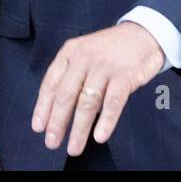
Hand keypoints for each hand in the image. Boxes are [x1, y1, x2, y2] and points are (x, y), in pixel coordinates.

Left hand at [30, 21, 164, 155]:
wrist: (143, 34)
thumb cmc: (109, 50)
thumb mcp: (83, 53)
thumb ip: (71, 76)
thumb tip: (55, 108)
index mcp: (70, 53)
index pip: (51, 83)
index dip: (43, 106)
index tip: (38, 127)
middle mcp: (84, 58)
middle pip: (66, 95)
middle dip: (57, 122)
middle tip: (51, 142)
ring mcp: (104, 67)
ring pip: (87, 102)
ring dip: (79, 128)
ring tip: (74, 147)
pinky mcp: (125, 76)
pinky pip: (113, 102)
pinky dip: (106, 121)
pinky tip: (99, 136)